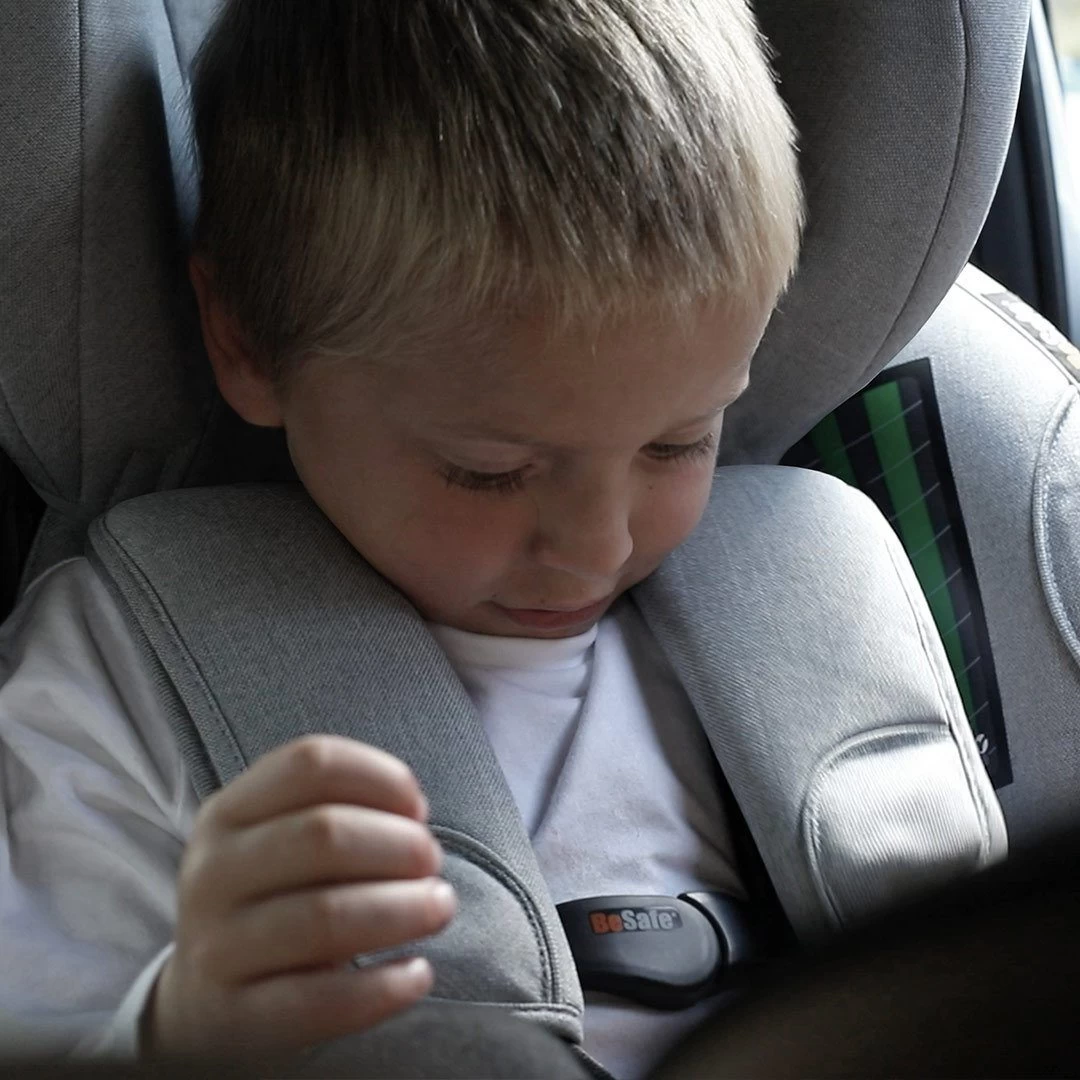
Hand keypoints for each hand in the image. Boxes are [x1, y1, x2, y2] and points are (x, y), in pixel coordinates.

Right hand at [148, 736, 454, 1054]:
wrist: (204, 1004)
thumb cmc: (273, 901)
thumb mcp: (280, 841)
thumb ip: (339, 811)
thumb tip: (412, 814)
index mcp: (228, 813)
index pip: (311, 764)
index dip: (381, 777)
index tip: (418, 807)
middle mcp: (214, 873)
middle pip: (324, 833)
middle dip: (400, 843)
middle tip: (432, 862)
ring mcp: (217, 947)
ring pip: (326, 917)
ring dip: (404, 909)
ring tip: (439, 908)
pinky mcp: (236, 1016)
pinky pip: (322, 1000)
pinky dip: (384, 987)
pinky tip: (417, 974)